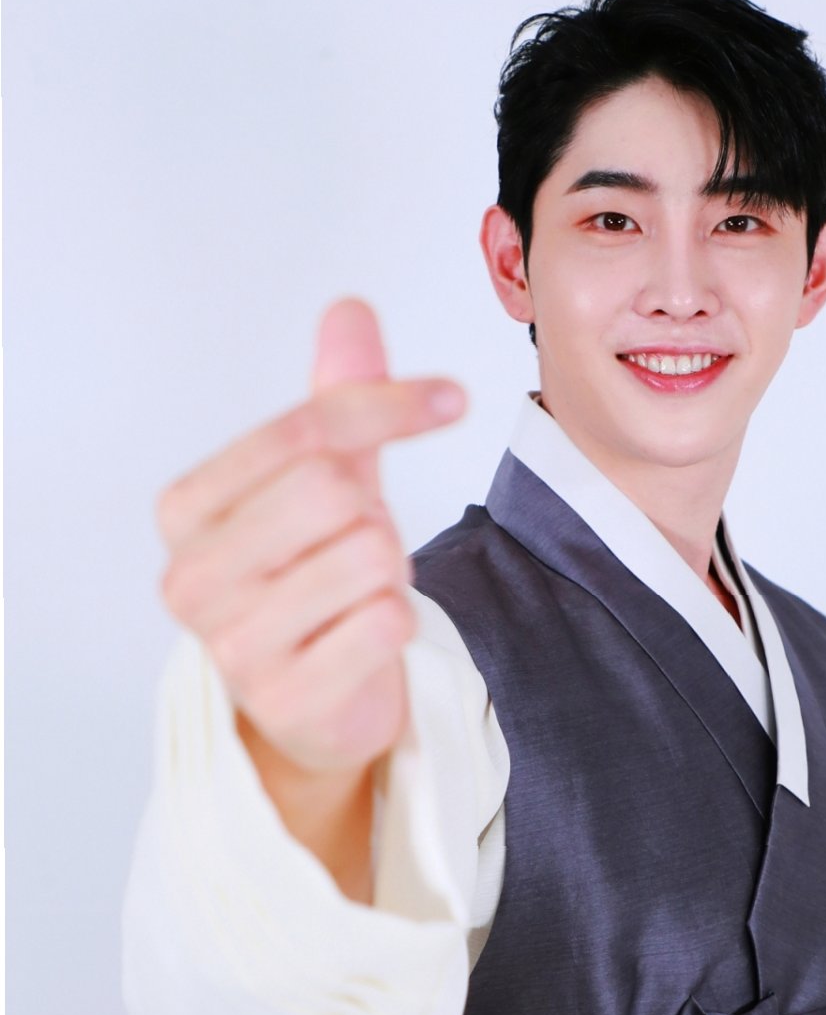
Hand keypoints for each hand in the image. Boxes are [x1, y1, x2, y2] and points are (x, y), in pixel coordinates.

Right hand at [155, 298, 466, 776]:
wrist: (315, 706)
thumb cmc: (312, 582)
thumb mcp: (323, 484)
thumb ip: (335, 401)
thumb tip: (349, 309)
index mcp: (185, 508)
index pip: (304, 429)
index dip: (390, 404)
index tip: (452, 397)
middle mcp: (190, 576)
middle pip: (333, 489)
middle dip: (375, 513)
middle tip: (362, 547)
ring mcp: (232, 645)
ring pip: (369, 556)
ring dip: (388, 572)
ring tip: (356, 596)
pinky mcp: (287, 699)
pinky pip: (385, 622)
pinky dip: (396, 624)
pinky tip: (364, 642)